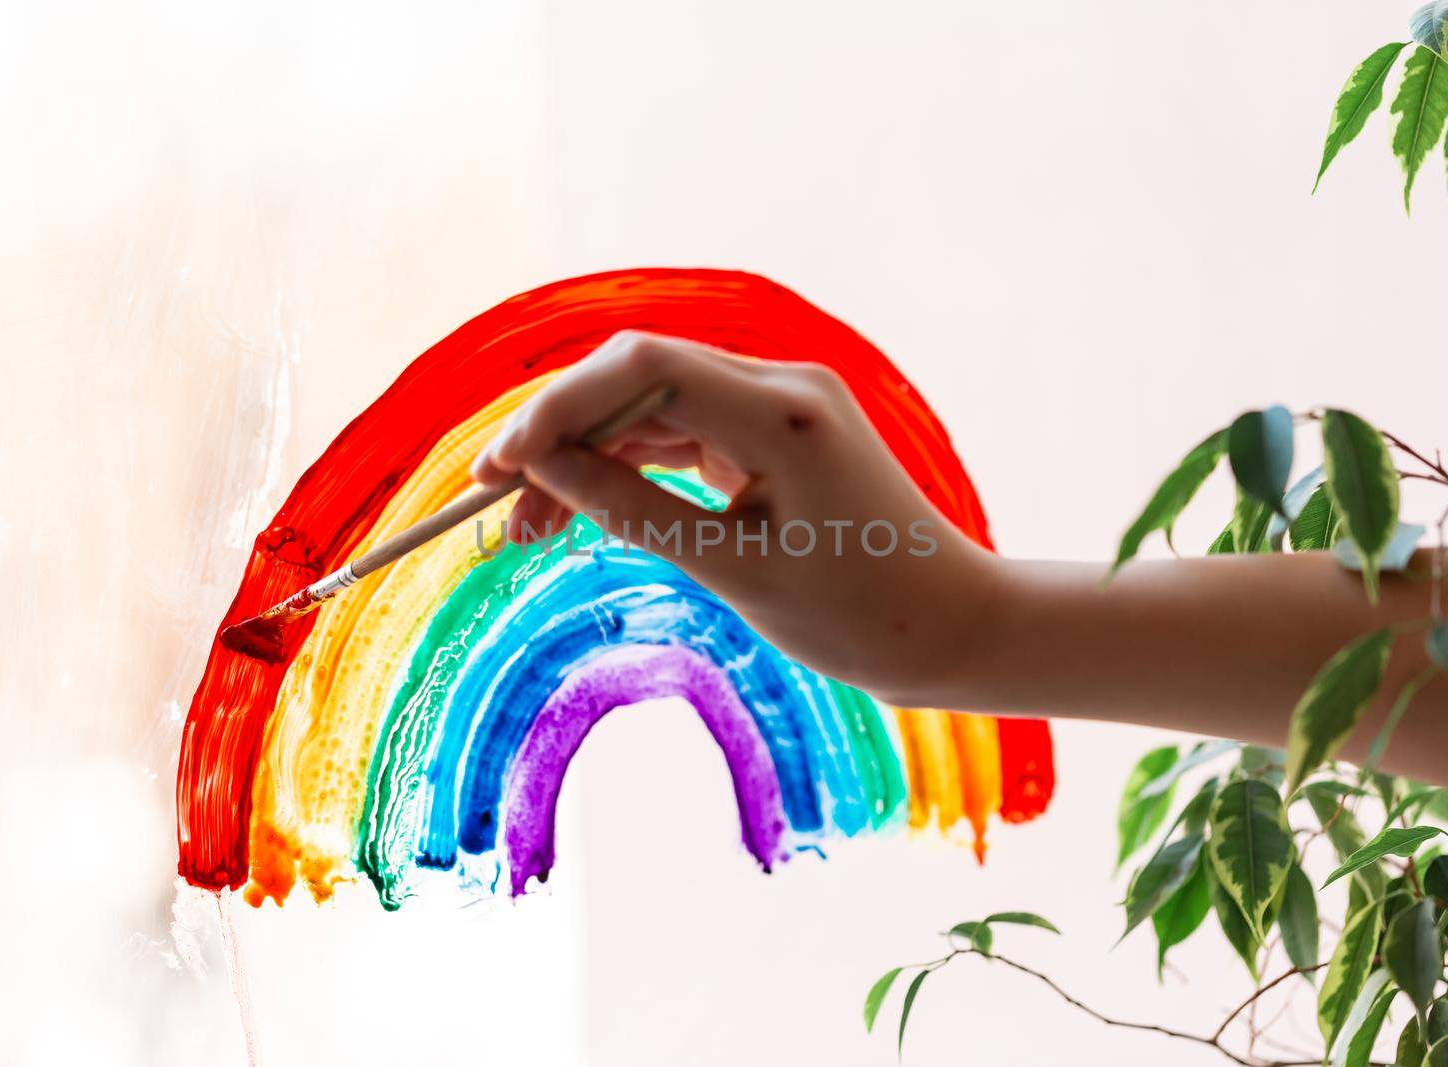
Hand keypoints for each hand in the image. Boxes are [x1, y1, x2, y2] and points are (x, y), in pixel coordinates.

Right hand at [470, 330, 998, 706]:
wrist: (950, 628)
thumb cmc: (858, 617)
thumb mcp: (731, 571)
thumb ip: (630, 508)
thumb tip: (539, 468)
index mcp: (783, 412)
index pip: (641, 366)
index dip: (555, 408)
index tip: (498, 470)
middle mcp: (782, 385)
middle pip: (637, 375)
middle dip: (559, 433)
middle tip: (497, 506)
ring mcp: (781, 402)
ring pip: (652, 402)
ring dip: (587, 453)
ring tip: (530, 526)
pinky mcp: (776, 429)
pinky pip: (683, 427)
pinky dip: (630, 463)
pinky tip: (585, 507)